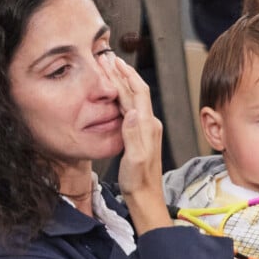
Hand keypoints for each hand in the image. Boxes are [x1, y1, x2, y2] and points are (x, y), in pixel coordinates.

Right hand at [99, 56, 170, 233]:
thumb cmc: (139, 183)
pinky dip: (122, 98)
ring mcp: (147, 130)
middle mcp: (150, 125)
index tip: (112, 61)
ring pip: (134, 99)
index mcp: (148, 126)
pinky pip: (132, 109)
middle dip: (122, 73)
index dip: (124, 75)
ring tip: (110, 71)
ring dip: (122, 83)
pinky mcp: (141, 136)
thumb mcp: (135, 160)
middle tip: (108, 59)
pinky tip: (115, 96)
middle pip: (136, 91)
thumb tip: (132, 111)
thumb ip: (134, 135)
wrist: (146, 199)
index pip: (137, 92)